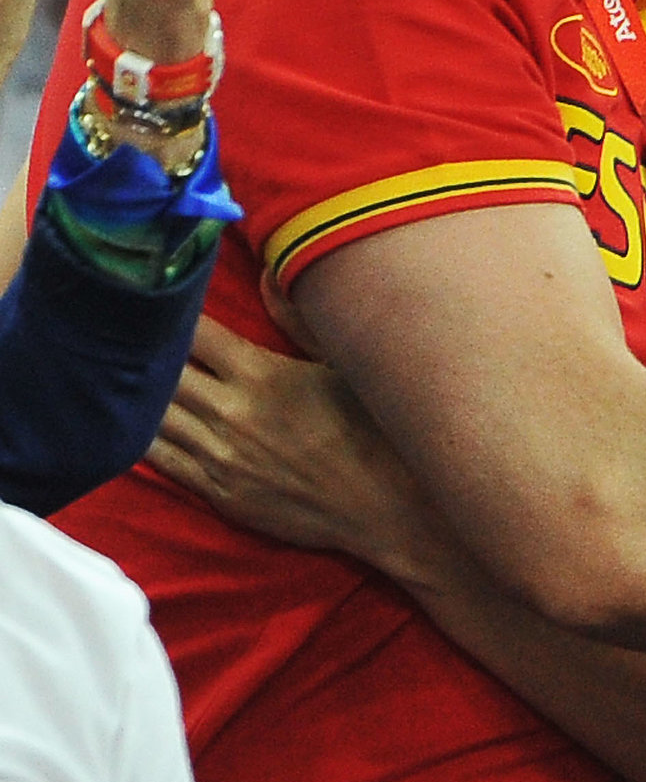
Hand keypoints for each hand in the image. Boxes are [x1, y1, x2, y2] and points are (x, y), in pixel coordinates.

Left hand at [149, 314, 421, 565]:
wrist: (385, 505)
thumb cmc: (372, 427)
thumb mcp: (340, 363)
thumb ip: (296, 318)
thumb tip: (266, 277)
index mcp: (259, 373)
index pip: (192, 331)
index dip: (174, 312)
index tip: (164, 298)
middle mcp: (230, 412)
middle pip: (162, 372)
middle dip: (148, 351)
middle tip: (136, 333)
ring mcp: (220, 456)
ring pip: (155, 416)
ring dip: (140, 394)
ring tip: (125, 373)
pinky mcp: (219, 492)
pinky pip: (162, 462)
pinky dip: (141, 439)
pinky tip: (130, 423)